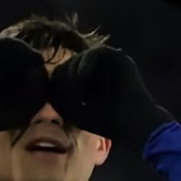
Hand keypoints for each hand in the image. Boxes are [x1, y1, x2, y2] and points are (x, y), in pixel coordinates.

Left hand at [49, 46, 172, 150]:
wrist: (134, 125)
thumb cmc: (107, 123)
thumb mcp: (76, 112)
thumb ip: (60, 99)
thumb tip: (45, 87)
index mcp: (88, 79)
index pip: (63, 74)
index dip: (56, 86)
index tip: (57, 102)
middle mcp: (97, 67)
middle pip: (68, 65)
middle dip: (64, 81)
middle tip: (67, 99)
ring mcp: (108, 61)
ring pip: (79, 59)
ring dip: (73, 77)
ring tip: (76, 96)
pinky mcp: (118, 58)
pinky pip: (95, 54)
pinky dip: (85, 67)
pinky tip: (82, 83)